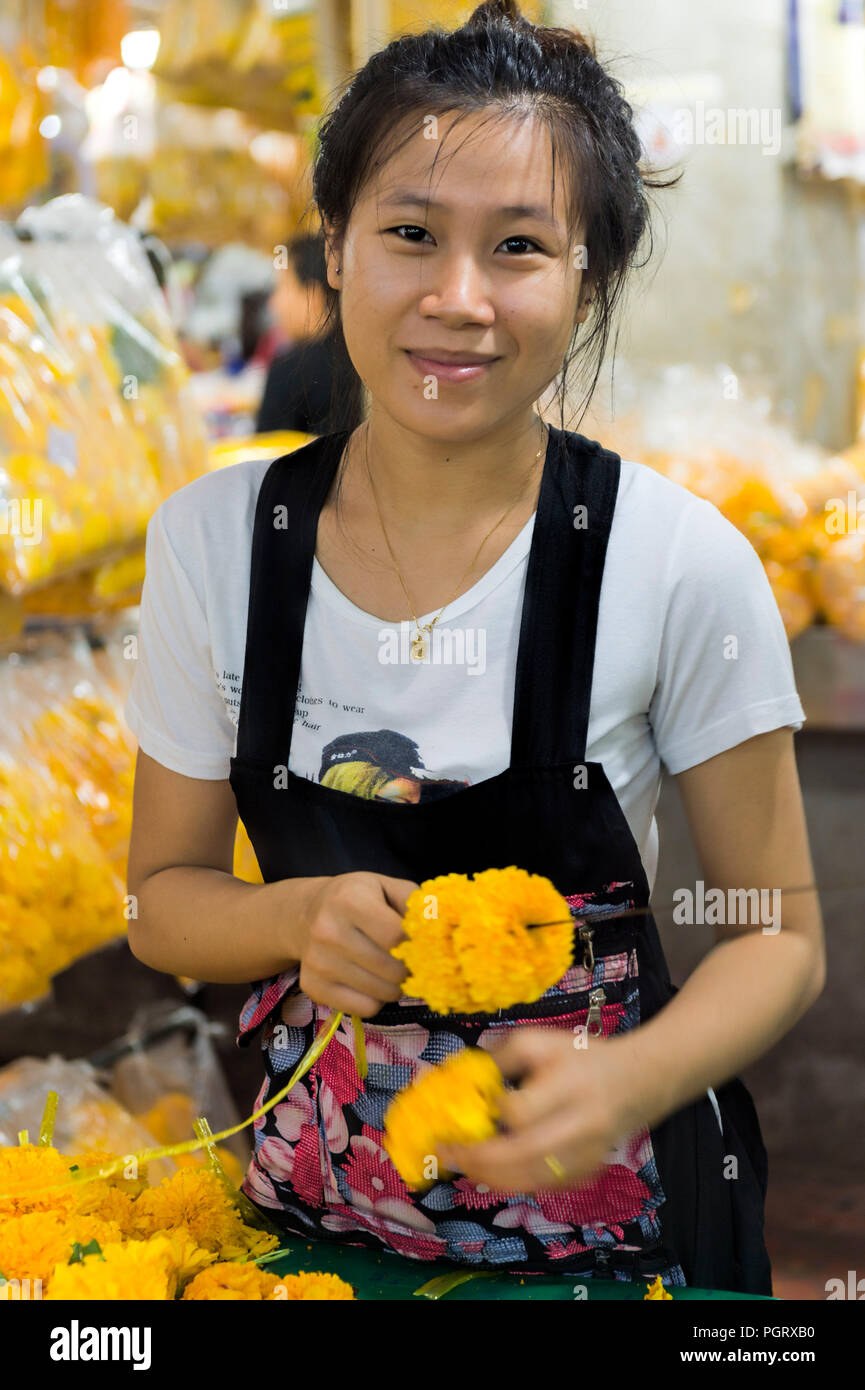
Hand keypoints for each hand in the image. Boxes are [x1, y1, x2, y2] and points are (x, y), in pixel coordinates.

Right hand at [294, 871, 415, 1016]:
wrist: (306, 913)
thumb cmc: (357, 898)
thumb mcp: (387, 887)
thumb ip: (417, 903)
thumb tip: (441, 927)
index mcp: (349, 900)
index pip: (397, 937)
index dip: (418, 946)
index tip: (422, 945)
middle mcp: (327, 931)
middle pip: (392, 970)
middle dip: (409, 969)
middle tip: (408, 960)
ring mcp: (317, 962)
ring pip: (381, 994)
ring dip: (394, 986)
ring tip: (388, 968)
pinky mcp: (313, 987)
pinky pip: (365, 1009)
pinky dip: (376, 1000)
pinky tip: (370, 980)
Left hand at [437, 1029, 648, 1193]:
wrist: (638, 1080)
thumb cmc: (580, 1057)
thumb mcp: (540, 1041)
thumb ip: (500, 1058)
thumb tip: (458, 1078)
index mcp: (571, 1083)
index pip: (524, 1111)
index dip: (494, 1114)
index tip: (469, 1109)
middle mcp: (584, 1122)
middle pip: (527, 1153)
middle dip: (481, 1159)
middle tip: (449, 1154)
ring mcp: (590, 1152)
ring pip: (536, 1178)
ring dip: (493, 1177)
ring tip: (464, 1166)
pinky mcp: (590, 1170)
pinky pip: (547, 1186)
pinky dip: (517, 1183)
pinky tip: (495, 1173)